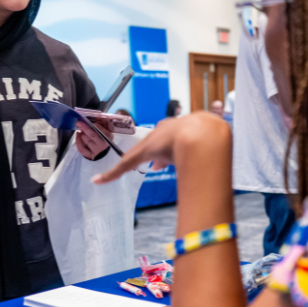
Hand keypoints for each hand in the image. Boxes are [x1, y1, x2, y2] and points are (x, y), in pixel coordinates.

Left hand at [76, 120, 112, 159]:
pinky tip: (78, 134)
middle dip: (85, 128)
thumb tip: (92, 121)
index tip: (89, 121)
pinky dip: (78, 140)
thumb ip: (101, 127)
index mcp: (108, 137)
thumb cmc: (104, 140)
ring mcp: (96, 151)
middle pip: (92, 135)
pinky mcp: (89, 155)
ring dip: (82, 134)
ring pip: (86, 140)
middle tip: (79, 122)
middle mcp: (103, 145)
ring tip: (81, 130)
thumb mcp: (106, 133)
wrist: (104, 154)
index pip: (101, 130)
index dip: (94, 125)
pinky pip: (81, 148)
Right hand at [93, 112, 228, 183]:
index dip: (151, 155)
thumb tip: (97, 181)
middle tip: (165, 166)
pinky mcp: (210, 131)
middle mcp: (178, 126)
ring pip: (188, 140)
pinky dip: (203, 151)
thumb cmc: (170, 140)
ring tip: (184, 165)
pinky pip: (206, 141)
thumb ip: (121, 169)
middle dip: (166, 153)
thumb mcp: (141, 156)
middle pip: (170, 140)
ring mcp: (195, 127)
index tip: (154, 166)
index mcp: (161, 129)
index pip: (152, 142)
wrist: (199, 133)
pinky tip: (204, 160)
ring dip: (184, 152)